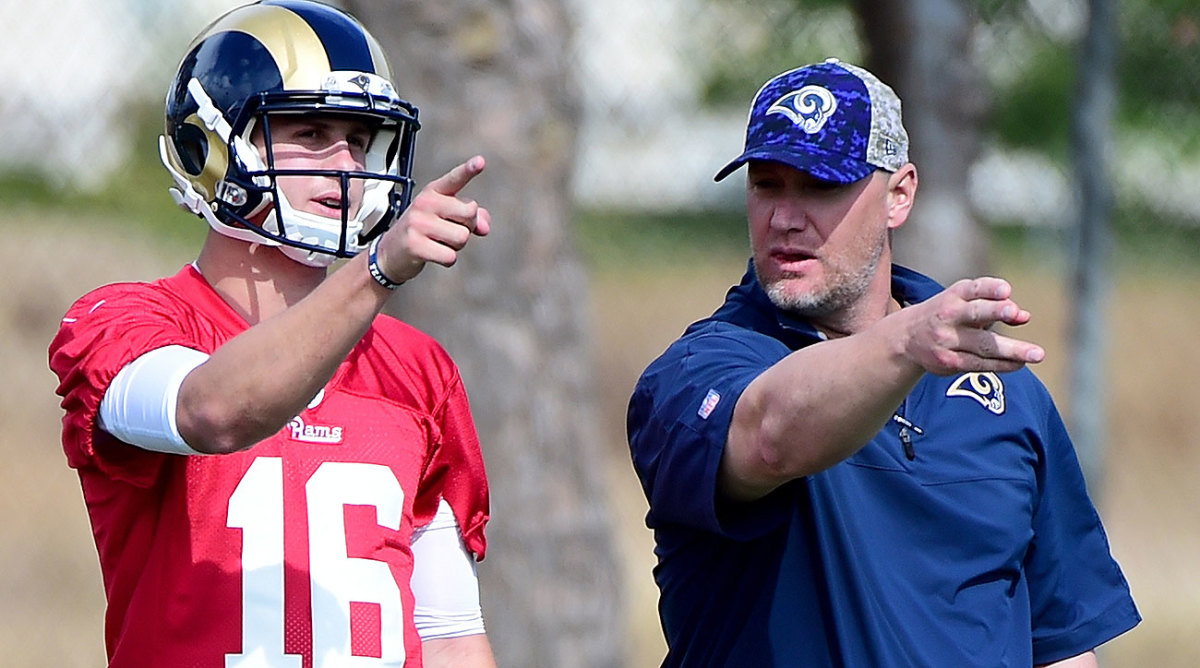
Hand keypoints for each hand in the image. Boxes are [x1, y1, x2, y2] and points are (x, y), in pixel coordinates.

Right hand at [376, 155, 490, 283]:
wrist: (391, 253)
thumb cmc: (424, 231)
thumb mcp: (446, 218)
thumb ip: (471, 217)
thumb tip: (484, 228)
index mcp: (433, 192)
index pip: (454, 179)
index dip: (468, 170)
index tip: (480, 161)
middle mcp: (425, 203)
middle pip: (470, 213)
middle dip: (467, 226)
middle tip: (448, 231)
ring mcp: (418, 223)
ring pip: (462, 237)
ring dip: (456, 246)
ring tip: (437, 242)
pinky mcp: (415, 245)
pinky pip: (451, 256)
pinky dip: (447, 259)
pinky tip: (432, 254)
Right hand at [896, 277, 1044, 374]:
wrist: (906, 338)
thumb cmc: (948, 315)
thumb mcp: (965, 303)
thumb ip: (996, 305)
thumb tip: (1025, 317)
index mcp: (954, 296)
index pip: (974, 289)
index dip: (990, 288)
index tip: (1006, 290)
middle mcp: (948, 316)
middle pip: (975, 314)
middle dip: (994, 311)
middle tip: (1013, 311)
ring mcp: (947, 340)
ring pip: (983, 345)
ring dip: (1012, 350)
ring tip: (1037, 354)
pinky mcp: (948, 362)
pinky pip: (980, 364)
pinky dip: (1002, 364)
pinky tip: (1020, 363)